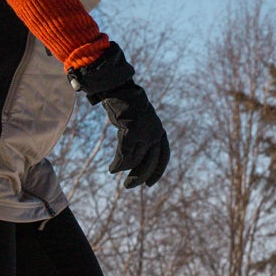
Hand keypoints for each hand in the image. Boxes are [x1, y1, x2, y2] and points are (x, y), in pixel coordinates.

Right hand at [70, 41, 170, 188]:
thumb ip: (142, 136)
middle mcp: (155, 133)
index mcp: (159, 130)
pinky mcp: (131, 133)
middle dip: (140, 177)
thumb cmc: (127, 105)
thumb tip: (136, 156)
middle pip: (150, 162)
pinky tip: (112, 169)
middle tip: (129, 186)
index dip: (157, 171)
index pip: (164, 156)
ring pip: (135, 161)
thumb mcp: (140, 121)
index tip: (150, 184)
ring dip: (124, 171)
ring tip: (115, 173)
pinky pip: (124, 156)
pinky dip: (117, 165)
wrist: (119, 89)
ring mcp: (144, 133)